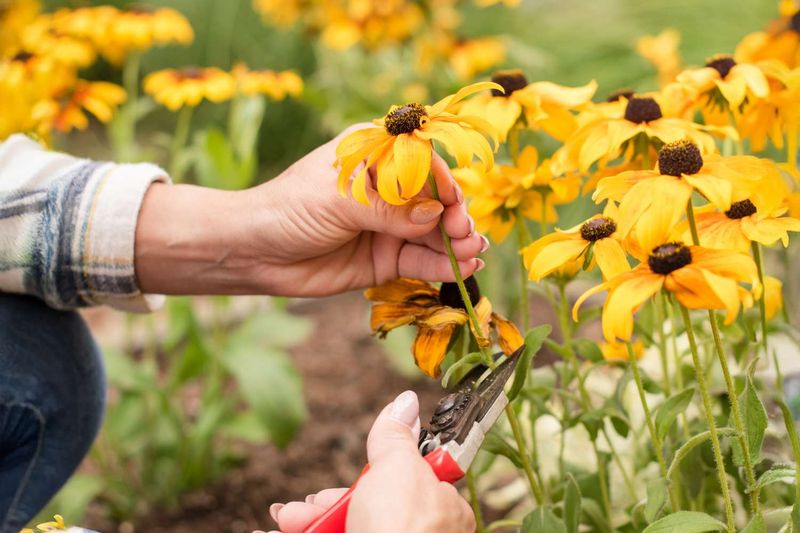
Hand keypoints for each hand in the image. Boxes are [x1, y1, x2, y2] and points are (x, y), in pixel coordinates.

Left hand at [135, 125, 487, 296]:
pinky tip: (462, 269)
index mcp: (375, 156)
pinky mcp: (386, 259)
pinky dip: (442, 266)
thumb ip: (387, 209)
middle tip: (467, 237)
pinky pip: (421, 262)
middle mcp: (388, 189)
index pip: (423, 164)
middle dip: (456, 218)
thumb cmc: (290, 209)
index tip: (455, 207)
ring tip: (473, 254)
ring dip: (456, 244)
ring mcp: (389, 226)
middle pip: (436, 202)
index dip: (445, 185)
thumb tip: (435, 215)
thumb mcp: (338, 200)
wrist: (255, 253)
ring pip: (433, 234)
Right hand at [257, 391, 475, 532]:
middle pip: (368, 505)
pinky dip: (313, 531)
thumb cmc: (401, 528)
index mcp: (440, 508)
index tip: (355, 478)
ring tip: (291, 520)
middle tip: (312, 504)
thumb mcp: (398, 467)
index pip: (404, 480)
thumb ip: (396, 436)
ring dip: (313, 519)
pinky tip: (292, 528)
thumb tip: (405, 402)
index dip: (372, 475)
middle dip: (329, 501)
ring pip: (348, 523)